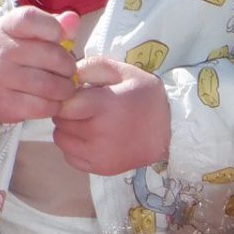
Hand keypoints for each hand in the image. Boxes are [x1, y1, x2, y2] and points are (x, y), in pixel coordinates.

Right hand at [0, 6, 78, 124]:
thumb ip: (55, 26)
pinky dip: (54, 106)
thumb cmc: (18, 56)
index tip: (57, 37)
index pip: (31, 18)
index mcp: (7, 27)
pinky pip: (43, 106)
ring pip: (51, 85)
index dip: (53, 27)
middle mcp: (0, 49)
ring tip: (64, 87)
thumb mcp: (31, 35)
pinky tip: (51, 100)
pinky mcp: (1, 103)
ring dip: (65, 89)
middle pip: (53, 56)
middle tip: (68, 72)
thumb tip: (73, 18)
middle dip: (69, 67)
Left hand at [53, 55, 171, 175]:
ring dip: (67, 130)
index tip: (75, 96)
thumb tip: (68, 76)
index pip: (63, 104)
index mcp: (104, 105)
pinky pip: (70, 158)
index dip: (65, 98)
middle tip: (81, 109)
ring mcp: (100, 154)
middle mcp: (100, 132)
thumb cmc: (146, 97)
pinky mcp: (102, 168)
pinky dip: (74, 148)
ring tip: (85, 123)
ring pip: (61, 140)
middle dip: (66, 112)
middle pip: (61, 121)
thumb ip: (92, 66)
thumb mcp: (124, 71)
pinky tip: (88, 139)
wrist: (172, 130)